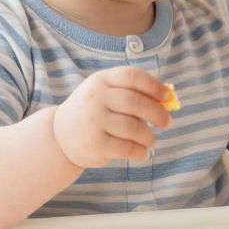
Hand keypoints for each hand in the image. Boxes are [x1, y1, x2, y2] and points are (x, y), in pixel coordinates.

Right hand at [52, 67, 171, 169]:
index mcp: (100, 80)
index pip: (132, 76)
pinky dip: (140, 151)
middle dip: (158, 113)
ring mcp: (94, 121)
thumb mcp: (105, 94)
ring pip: (134, 128)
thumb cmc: (93, 112)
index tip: (167, 96)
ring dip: (149, 136)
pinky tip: (141, 152)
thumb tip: (168, 99)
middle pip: (136, 102)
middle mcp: (96, 98)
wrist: (60, 136)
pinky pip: (127, 148)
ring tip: (151, 141)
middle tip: (168, 123)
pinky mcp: (95, 144)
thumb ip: (132, 92)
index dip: (154, 85)